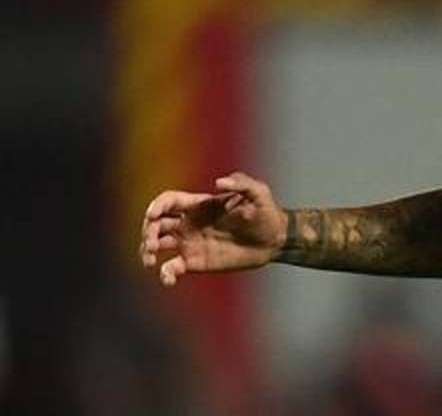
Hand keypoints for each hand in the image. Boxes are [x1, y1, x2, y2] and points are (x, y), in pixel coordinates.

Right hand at [138, 172, 287, 286]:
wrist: (275, 241)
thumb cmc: (267, 213)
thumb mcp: (258, 193)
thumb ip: (241, 183)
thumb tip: (218, 182)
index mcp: (199, 205)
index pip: (169, 201)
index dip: (157, 206)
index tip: (153, 215)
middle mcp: (190, 223)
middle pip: (156, 223)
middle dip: (147, 231)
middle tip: (151, 243)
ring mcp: (191, 243)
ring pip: (157, 244)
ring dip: (146, 251)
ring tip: (151, 260)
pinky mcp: (195, 262)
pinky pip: (171, 268)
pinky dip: (165, 273)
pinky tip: (168, 278)